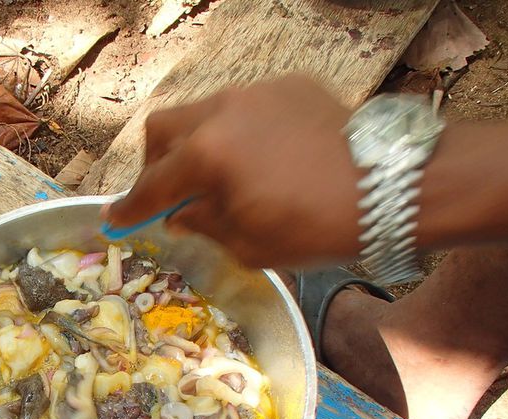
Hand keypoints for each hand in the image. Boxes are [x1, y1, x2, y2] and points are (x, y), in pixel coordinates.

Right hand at [105, 76, 363, 269]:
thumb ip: (203, 224)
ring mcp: (256, 93)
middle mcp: (222, 113)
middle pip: (163, 130)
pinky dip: (241, 133)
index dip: (130, 209)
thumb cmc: (318, 227)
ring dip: (199, 145)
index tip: (115, 220)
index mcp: (206, 156)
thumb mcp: (249, 244)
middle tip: (170, 194)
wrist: (392, 187)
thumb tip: (179, 215)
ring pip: (204, 113)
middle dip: (156, 163)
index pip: (152, 185)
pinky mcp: (289, 86)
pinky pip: (247, 107)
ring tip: (223, 177)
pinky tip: (266, 159)